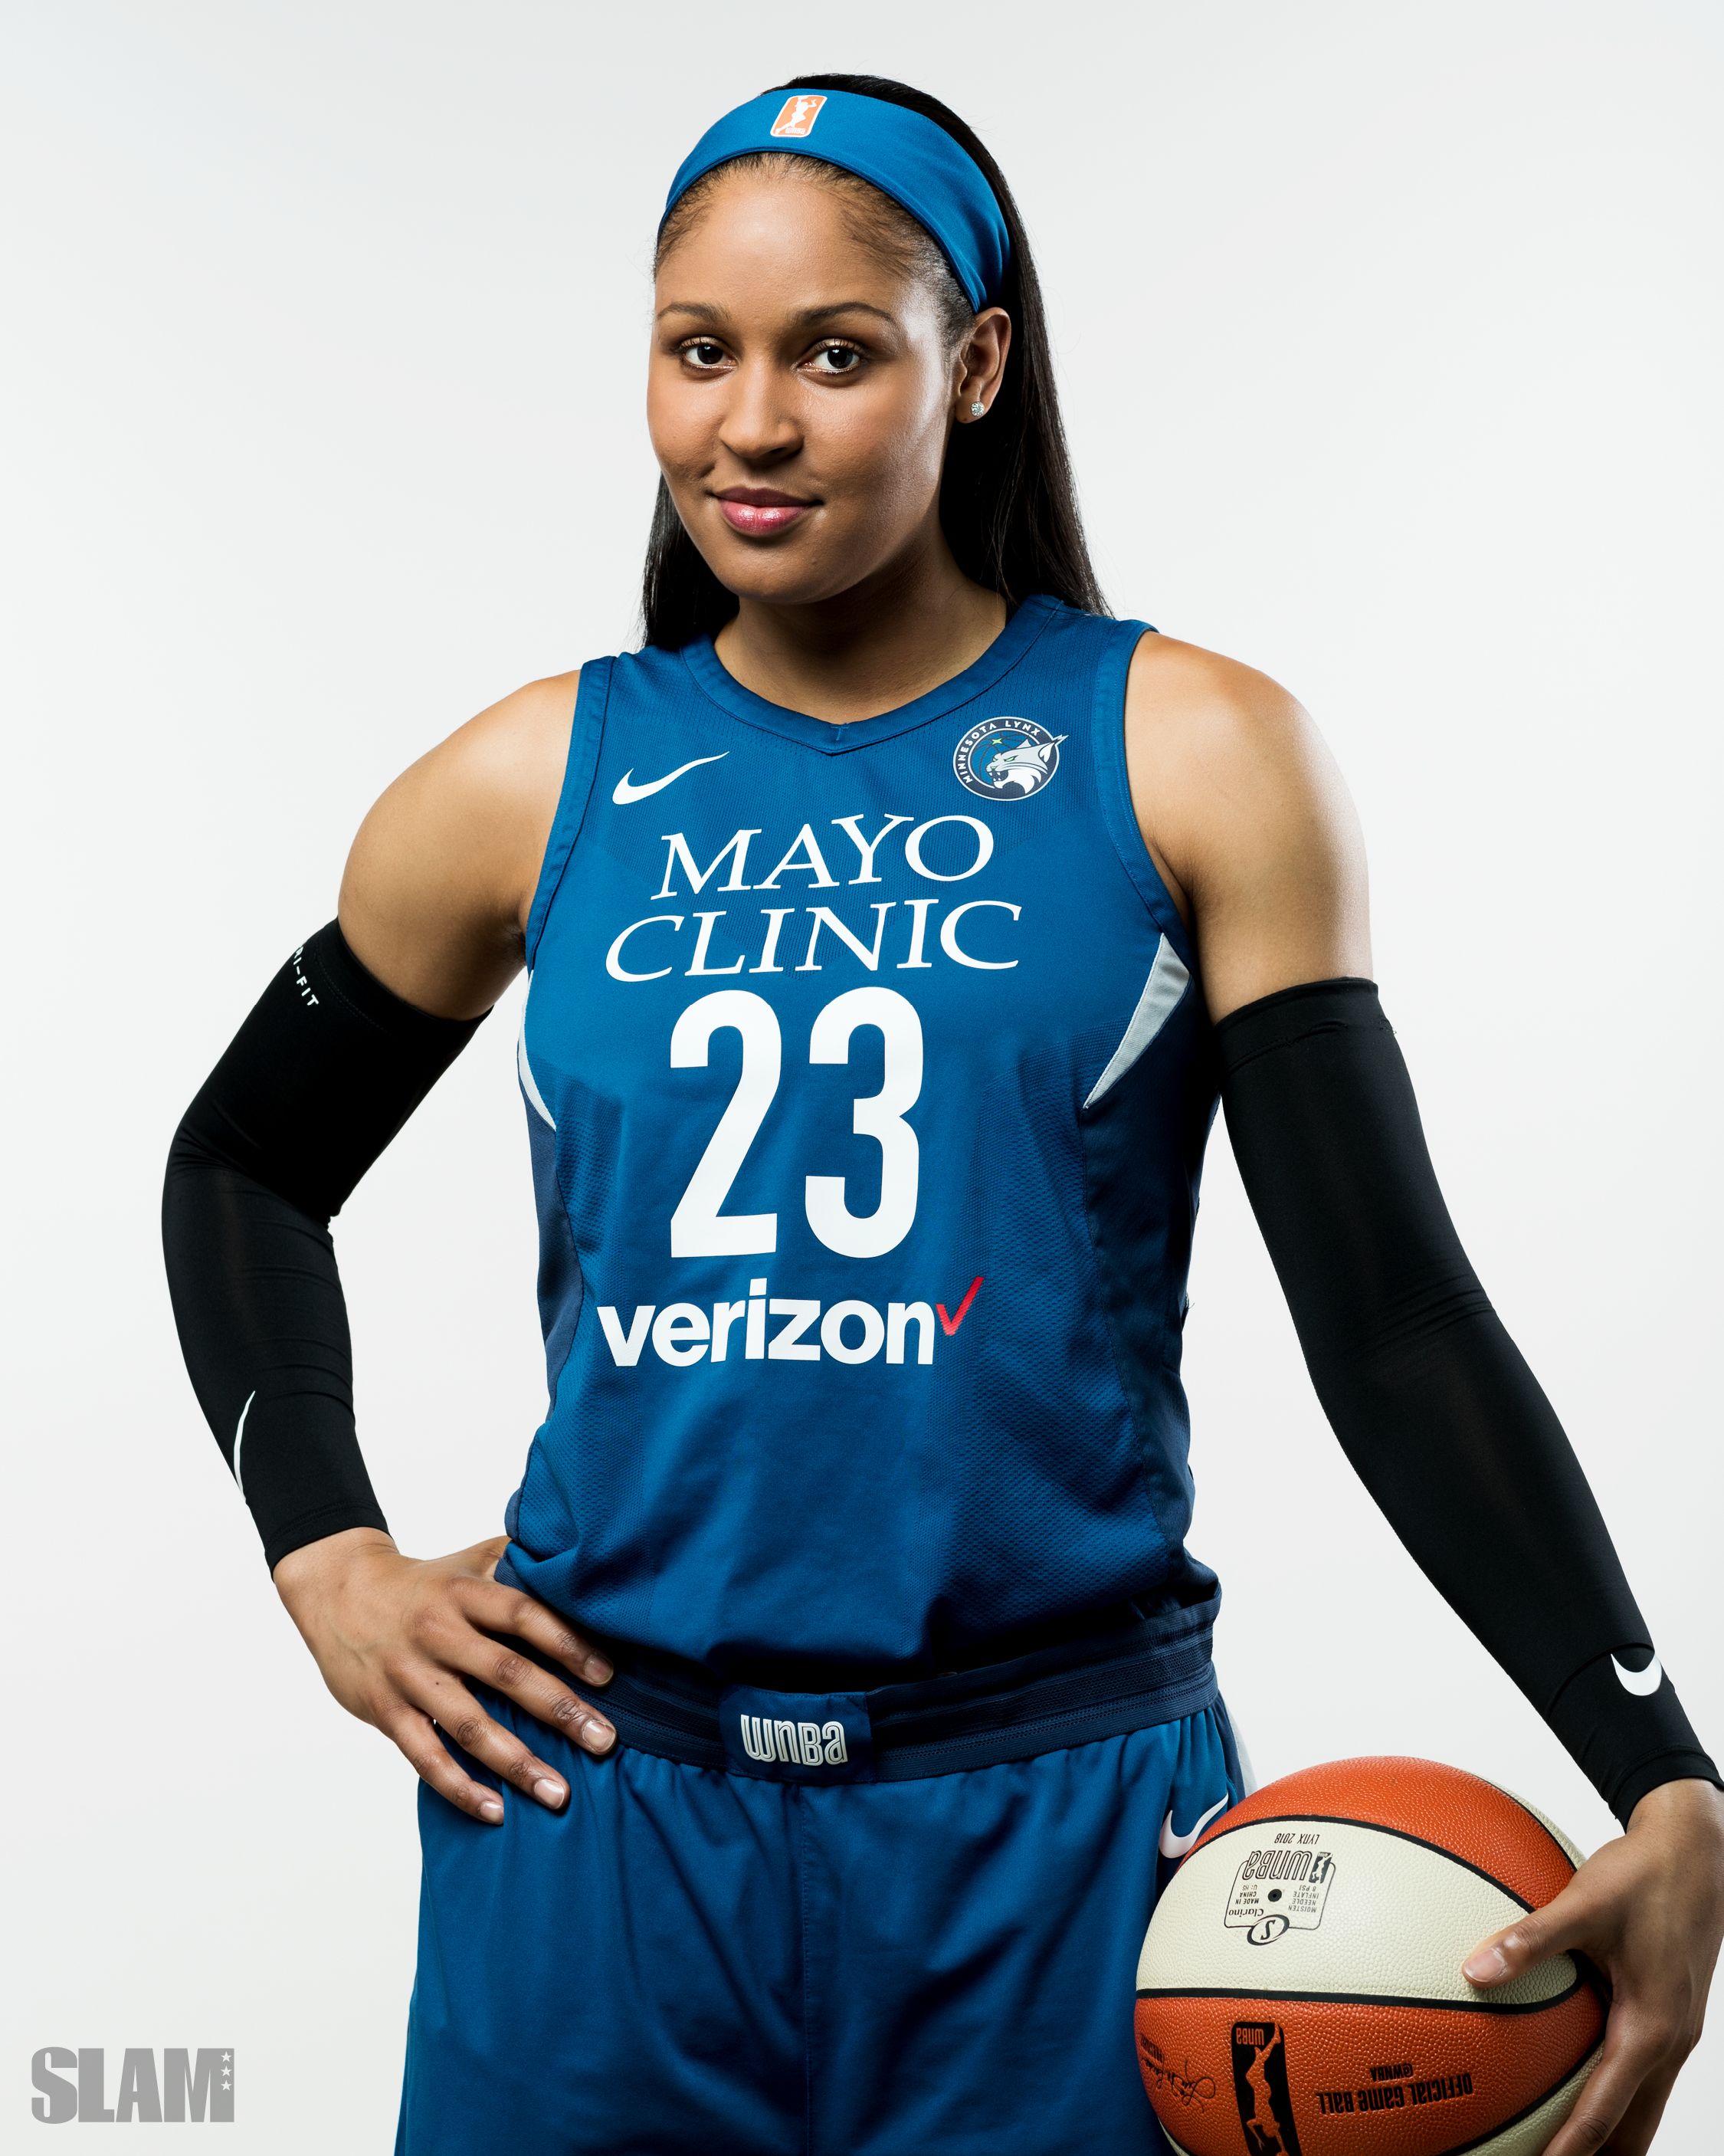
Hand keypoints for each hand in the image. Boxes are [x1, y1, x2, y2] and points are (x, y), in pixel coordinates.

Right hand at [272, 1527, 615, 1822]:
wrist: (340, 1592)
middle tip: (605, 1741)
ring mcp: (410, 1676)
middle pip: (506, 1673)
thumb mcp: (470, 1559)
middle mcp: (438, 1633)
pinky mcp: (387, 1712)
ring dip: (517, 1763)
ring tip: (560, 1793)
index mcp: (464, 1593)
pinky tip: (496, 1811)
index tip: (608, 1675)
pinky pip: (426, 1757)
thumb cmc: (426, 1582)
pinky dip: (460, 1788)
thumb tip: (585, 1569)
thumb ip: (521, 1565)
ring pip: (469, 1726)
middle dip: (559, 1710)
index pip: (522, 1615)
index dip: (567, 1643)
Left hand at [1461, 1778, 1723, 2152]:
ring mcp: (1672, 2032)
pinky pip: (1636, 2067)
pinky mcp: (1666, 2014)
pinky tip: (1567, 2069)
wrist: (1697, 1851)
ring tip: (1556, 2144)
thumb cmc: (1645, 1874)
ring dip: (1605, 2130)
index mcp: (1651, 2029)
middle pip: (1630, 2128)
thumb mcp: (1584, 1901)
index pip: (1606, 2112)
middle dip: (1594, 2154)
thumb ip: (1531, 1939)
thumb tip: (1473, 1971)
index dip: (1572, 2150)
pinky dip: (1608, 2088)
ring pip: (1638, 2102)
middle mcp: (1667, 2042)